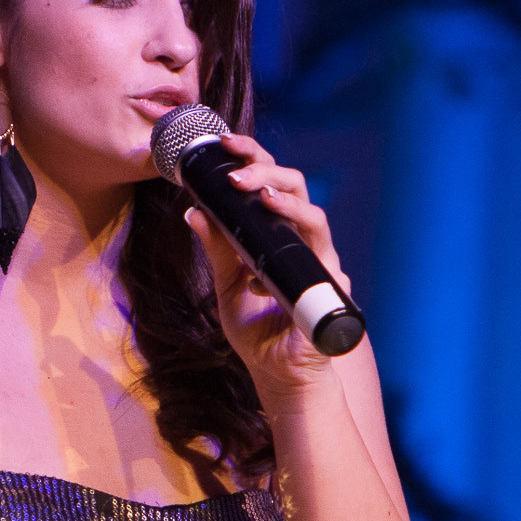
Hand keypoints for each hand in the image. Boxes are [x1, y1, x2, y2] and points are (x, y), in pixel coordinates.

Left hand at [182, 133, 348, 403]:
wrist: (280, 376)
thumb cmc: (259, 333)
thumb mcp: (226, 287)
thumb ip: (216, 250)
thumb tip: (192, 211)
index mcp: (279, 235)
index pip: (271, 184)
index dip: (253, 160)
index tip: (224, 144)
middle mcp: (303, 243)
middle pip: (296, 187)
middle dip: (265, 169)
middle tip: (233, 167)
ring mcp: (319, 263)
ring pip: (314, 215)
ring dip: (283, 200)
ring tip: (254, 194)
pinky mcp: (328, 288)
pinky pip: (316, 256)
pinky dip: (290, 242)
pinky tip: (261, 254)